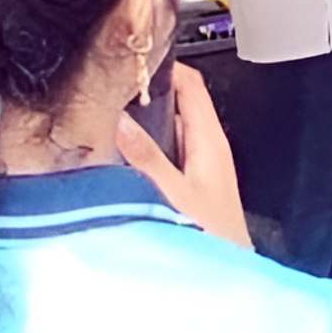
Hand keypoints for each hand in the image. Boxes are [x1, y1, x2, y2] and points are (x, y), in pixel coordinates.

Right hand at [118, 64, 249, 249]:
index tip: (131, 57)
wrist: (227, 276)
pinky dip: (142, 146)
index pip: (191, 84)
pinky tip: (116, 153)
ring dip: (141, 121)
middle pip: (175, 103)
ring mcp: (198, 165)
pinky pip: (162, 152)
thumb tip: (120, 120)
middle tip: (107, 85)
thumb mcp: (173, 195)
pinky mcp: (188, 184)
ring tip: (104, 113)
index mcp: (211, 141)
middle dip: (144, 93)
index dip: (163, 65)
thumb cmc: (213, 239)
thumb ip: (146, 158)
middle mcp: (207, 148)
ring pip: (166, 128)